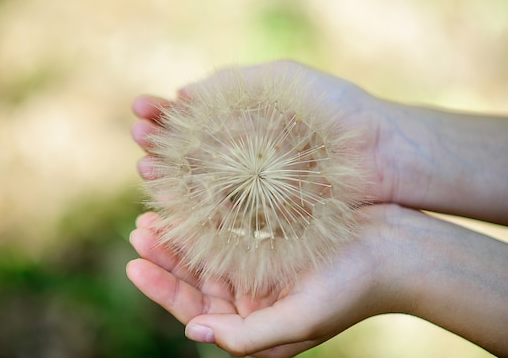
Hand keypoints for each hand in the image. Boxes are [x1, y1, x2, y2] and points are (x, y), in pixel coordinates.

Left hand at [126, 206, 397, 357]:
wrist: (398, 250)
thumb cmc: (354, 289)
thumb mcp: (301, 319)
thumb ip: (248, 335)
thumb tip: (193, 333)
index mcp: (257, 324)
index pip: (198, 311)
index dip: (164, 289)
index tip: (134, 263)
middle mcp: (254, 299)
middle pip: (197, 279)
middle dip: (167, 257)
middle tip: (140, 231)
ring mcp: (261, 268)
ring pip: (207, 251)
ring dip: (182, 233)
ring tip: (154, 213)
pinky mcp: (271, 239)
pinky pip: (228, 227)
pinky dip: (207, 214)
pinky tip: (188, 197)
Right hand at [132, 60, 395, 204]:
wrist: (382, 152)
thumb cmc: (336, 109)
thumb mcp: (283, 81)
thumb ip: (234, 85)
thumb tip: (184, 93)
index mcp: (246, 120)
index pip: (195, 117)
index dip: (167, 114)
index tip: (140, 108)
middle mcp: (244, 154)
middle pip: (190, 150)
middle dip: (161, 144)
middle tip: (136, 138)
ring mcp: (252, 186)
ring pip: (199, 181)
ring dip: (169, 175)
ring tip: (145, 167)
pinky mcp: (263, 216)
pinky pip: (221, 211)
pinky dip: (194, 205)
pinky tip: (170, 197)